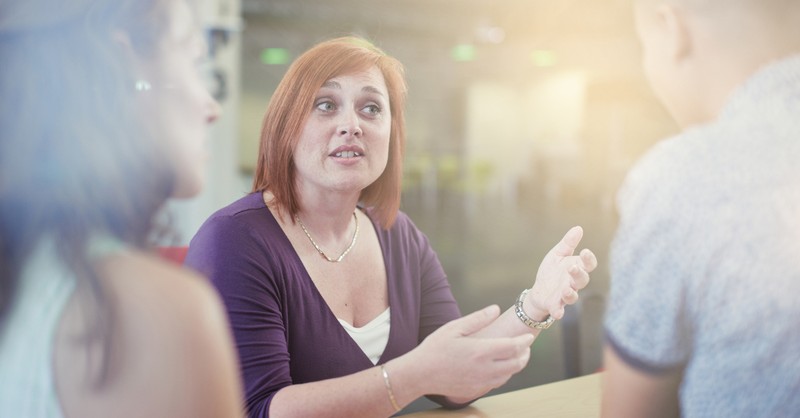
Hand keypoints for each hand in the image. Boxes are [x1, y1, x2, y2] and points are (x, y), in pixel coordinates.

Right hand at [408, 306, 534, 399]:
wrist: (420, 374)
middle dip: (525, 354)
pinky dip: (505, 374)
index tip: (529, 336)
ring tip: (516, 355)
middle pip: (516, 364)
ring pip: (509, 375)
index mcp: (480, 351)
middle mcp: (485, 369)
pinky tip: (500, 367)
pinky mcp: (476, 389)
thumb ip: (477, 318)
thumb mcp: (454, 328)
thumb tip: (495, 308)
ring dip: (516, 365)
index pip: (512, 347)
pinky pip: (497, 382)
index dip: (524, 341)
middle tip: (526, 346)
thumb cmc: (435, 348)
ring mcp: (481, 381)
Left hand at [527, 226, 596, 319]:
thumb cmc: (551, 271)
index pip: (588, 264)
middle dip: (579, 274)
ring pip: (573, 296)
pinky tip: (557, 313)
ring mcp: (565, 295)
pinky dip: (559, 311)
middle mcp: (573, 283)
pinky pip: (559, 309)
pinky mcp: (555, 304)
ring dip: (570, 293)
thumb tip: (578, 228)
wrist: (539, 290)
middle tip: (573, 267)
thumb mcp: (557, 254)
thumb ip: (568, 243)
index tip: (585, 251)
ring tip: (565, 289)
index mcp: (576, 268)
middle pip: (582, 280)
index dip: (589, 259)